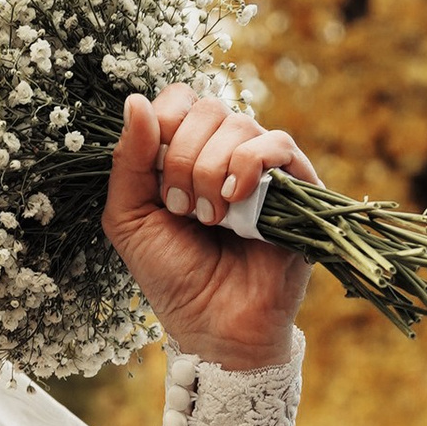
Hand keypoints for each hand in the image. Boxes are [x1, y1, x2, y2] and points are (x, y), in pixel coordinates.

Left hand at [103, 87, 316, 372]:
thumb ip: (128, 160)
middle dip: (182, 156)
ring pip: (239, 124)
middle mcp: (226, 153)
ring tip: (207, 217)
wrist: (215, 325)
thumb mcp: (130, 217)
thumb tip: (135, 100)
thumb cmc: (172, 275)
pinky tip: (234, 200)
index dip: (162, 123)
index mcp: (186, 153)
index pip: (179, 100)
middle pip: (206, 108)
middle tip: (179, 208)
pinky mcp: (298, 187)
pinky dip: (249, 164)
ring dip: (210, 169)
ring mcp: (263, 168)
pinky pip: (278, 144)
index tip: (153, 175)